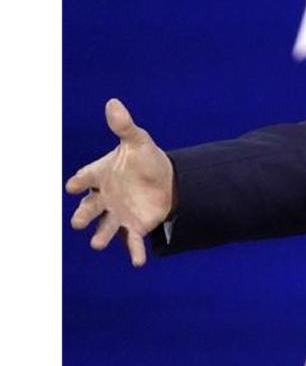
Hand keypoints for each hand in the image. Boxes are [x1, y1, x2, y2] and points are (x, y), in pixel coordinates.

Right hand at [66, 99, 175, 266]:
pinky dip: (135, 252)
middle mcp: (105, 197)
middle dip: (83, 215)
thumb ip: (124, 127)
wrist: (171, 181)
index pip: (85, 178)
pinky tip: (139, 262)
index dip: (80, 182)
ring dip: (102, 236)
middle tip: (78, 220)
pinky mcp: (135, 226)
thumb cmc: (148, 161)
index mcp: (102, 175)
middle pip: (89, 208)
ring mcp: (118, 213)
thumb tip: (113, 103)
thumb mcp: (138, 142)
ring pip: (105, 228)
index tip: (75, 185)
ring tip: (98, 243)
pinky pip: (132, 242)